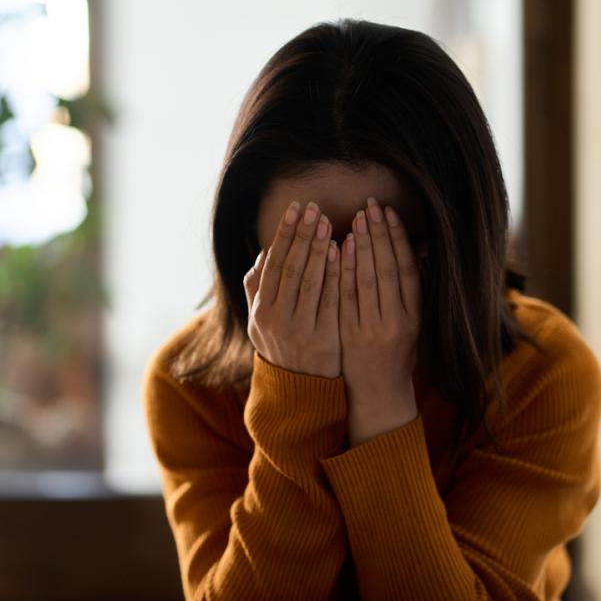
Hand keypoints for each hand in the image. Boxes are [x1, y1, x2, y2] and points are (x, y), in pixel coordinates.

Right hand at [244, 200, 341, 377]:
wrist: (299, 392)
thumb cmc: (282, 348)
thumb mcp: (260, 322)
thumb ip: (257, 288)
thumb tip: (263, 253)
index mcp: (261, 311)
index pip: (273, 264)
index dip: (284, 234)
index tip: (296, 209)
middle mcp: (276, 319)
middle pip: (290, 268)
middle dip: (302, 235)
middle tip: (314, 208)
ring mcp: (299, 330)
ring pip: (309, 281)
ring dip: (318, 249)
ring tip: (328, 223)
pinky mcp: (324, 339)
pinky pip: (330, 300)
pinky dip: (334, 274)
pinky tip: (342, 252)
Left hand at [339, 197, 421, 445]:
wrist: (379, 393)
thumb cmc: (398, 352)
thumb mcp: (414, 323)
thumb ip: (413, 290)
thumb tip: (417, 250)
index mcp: (414, 316)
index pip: (406, 269)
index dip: (398, 239)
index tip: (389, 214)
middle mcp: (395, 321)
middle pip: (386, 270)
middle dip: (378, 235)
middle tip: (370, 206)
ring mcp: (371, 329)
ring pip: (365, 280)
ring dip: (360, 247)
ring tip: (356, 219)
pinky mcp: (349, 335)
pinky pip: (345, 298)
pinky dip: (343, 271)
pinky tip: (339, 248)